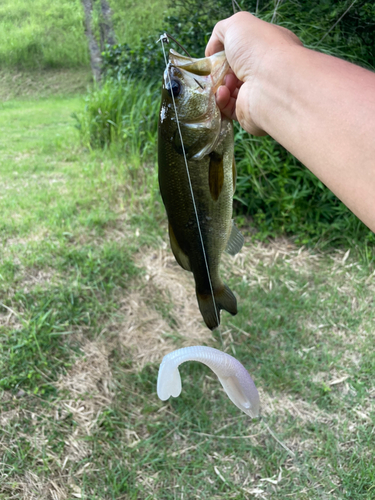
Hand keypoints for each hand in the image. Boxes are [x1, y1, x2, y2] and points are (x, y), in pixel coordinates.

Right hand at [206, 12, 301, 134]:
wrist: (271, 83)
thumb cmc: (258, 49)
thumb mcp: (237, 25)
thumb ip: (221, 32)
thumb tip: (212, 51)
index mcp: (269, 48)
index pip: (245, 50)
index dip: (228, 51)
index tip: (216, 54)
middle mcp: (266, 71)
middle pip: (235, 72)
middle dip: (222, 70)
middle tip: (217, 70)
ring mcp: (258, 93)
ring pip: (230, 91)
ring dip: (221, 84)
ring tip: (225, 81)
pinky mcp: (249, 112)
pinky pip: (229, 107)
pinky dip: (222, 100)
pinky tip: (223, 93)